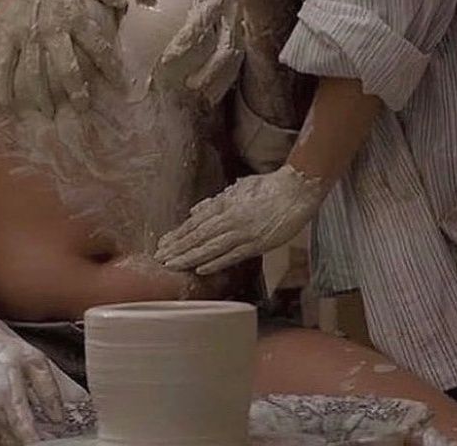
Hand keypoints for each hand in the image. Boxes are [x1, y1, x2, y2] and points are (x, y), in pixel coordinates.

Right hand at [0, 0, 126, 114]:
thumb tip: (123, 2)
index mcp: (74, 16)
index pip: (98, 46)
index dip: (111, 67)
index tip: (121, 85)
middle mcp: (53, 29)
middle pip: (67, 67)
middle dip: (76, 91)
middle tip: (83, 110)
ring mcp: (28, 35)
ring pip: (36, 72)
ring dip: (42, 96)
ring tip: (48, 114)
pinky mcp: (8, 35)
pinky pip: (5, 64)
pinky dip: (4, 84)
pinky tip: (7, 102)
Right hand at [0, 312, 64, 444]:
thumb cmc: (5, 350)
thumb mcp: (36, 361)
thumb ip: (49, 390)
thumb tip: (59, 416)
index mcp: (8, 395)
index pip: (24, 430)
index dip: (37, 440)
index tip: (50, 441)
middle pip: (16, 441)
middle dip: (35, 441)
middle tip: (52, 438)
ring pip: (7, 442)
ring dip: (23, 441)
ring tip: (44, 436)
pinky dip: (14, 438)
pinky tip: (27, 433)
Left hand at [135, 0, 243, 104]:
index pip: (195, 29)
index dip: (180, 48)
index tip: (164, 63)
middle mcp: (230, 10)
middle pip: (221, 49)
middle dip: (207, 71)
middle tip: (189, 87)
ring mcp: (241, 18)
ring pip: (234, 55)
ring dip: (221, 77)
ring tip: (206, 95)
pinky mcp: (246, 22)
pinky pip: (241, 51)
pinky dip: (231, 71)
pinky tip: (220, 86)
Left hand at [155, 164, 325, 274]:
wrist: (296, 190)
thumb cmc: (269, 187)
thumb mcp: (238, 188)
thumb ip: (217, 201)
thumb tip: (196, 210)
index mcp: (224, 204)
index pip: (195, 222)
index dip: (178, 234)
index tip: (163, 243)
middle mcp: (230, 218)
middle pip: (198, 236)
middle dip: (178, 248)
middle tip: (160, 258)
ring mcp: (243, 232)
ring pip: (211, 247)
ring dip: (190, 257)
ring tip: (173, 265)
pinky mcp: (257, 243)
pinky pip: (232, 255)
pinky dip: (216, 262)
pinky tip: (201, 269)